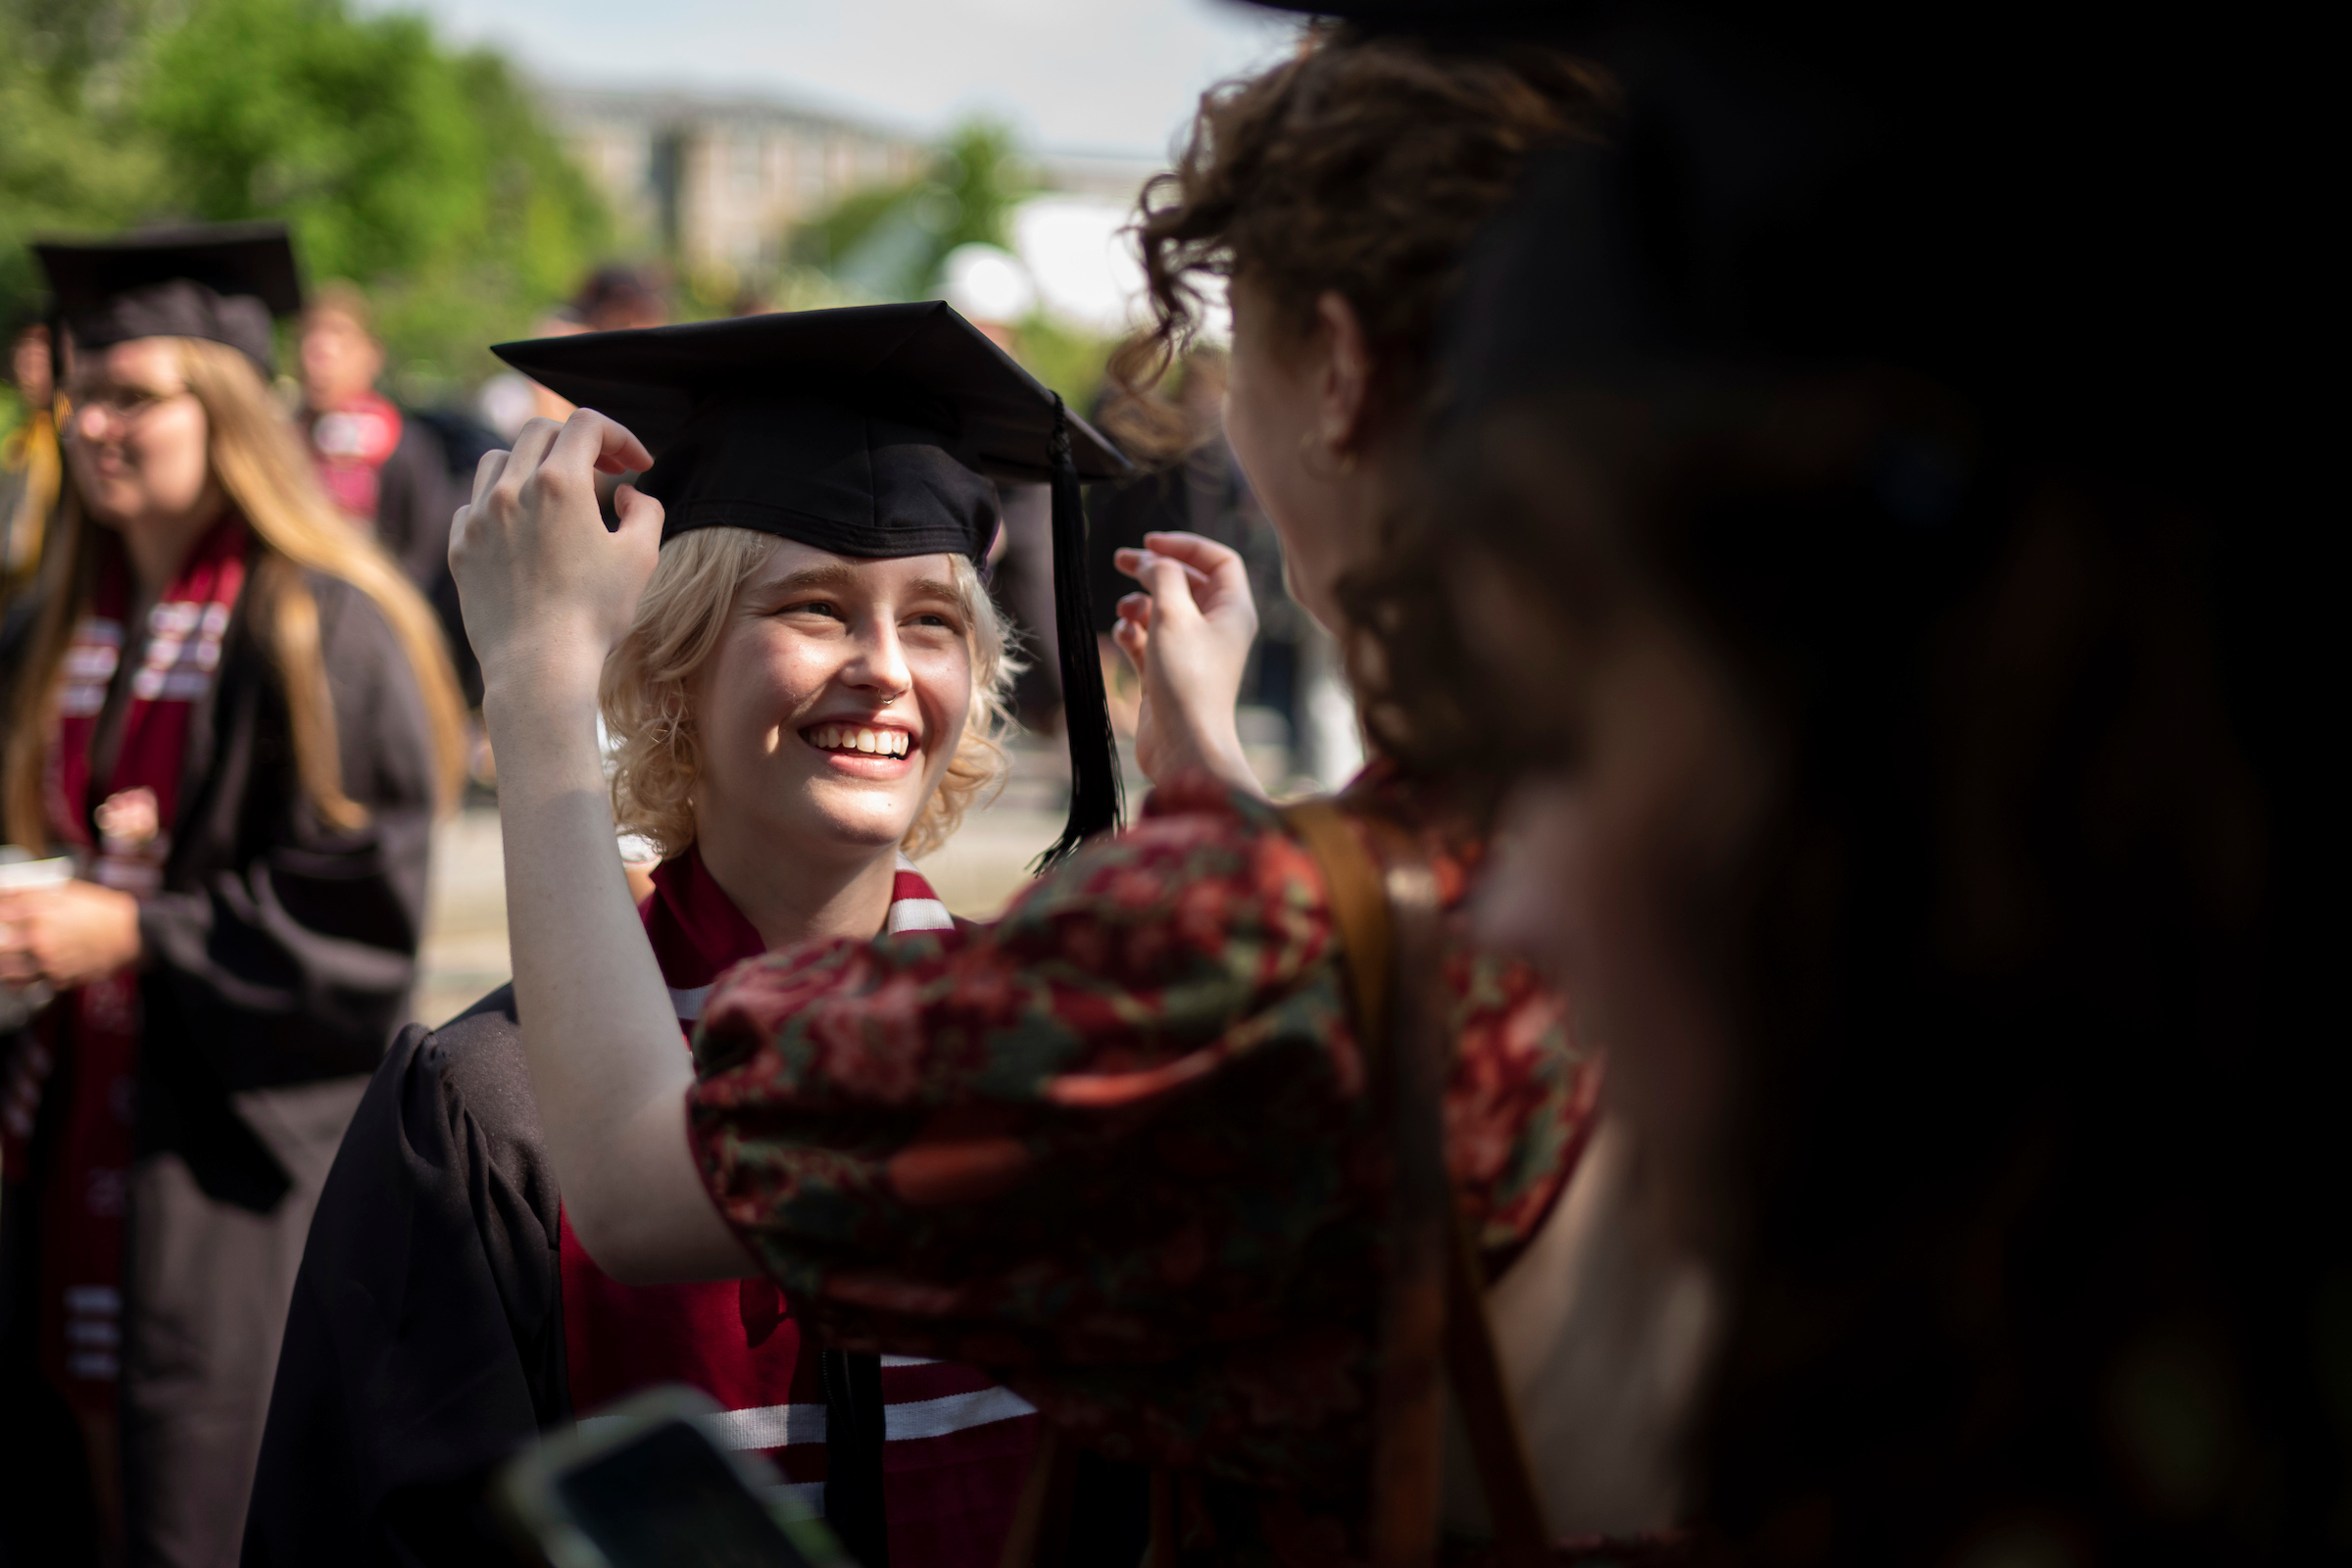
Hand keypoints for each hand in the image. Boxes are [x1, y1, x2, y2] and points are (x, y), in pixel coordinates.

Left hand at [0, 880, 141, 990]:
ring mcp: (48, 962)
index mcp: (40, 913)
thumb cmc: (102, 912)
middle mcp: (40, 940)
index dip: (1, 913)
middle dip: (1, 939)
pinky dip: (22, 979)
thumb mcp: (68, 891)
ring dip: (4, 963)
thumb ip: (32, 890)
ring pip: (7, 970)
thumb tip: (7, 887)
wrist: (131, 936)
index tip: (3, 914)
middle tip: (5, 936)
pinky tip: (25, 969)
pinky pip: (30, 983)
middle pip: (0, 944)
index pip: (1, 912)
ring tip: (8, 957)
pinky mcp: (58, 978)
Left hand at [448, 410, 660, 710]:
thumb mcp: (641, 557)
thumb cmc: (595, 615)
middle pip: (540, 432)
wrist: (539, 667)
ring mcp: (478, 518)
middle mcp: (511, 490)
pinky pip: (473, 505)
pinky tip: (523, 528)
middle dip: (577, 441)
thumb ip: (645, 510)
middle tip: (604, 469)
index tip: (638, 463)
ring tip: (556, 493)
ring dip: (532, 465)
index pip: (588, 424)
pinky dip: (500, 503)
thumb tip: (627, 494)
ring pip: (498, 460)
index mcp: (559, 483)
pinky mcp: (461, 548)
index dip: (620, 435)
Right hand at [1112, 530, 1262, 796]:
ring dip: (1139, 604)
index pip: (1218, 560)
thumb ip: (1163, 576)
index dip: (1186, 545)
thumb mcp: (1173, 615)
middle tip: (1121, 560)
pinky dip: (1133, 634)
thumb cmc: (1187, 681)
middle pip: (1187, 582)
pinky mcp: (1168, 674)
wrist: (1184, 747)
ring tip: (1125, 612)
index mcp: (1233, 611)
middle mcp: (1217, 629)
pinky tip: (1124, 637)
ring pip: (1163, 611)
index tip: (1151, 543)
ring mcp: (1192, 652)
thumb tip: (1152, 562)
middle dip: (1153, 570)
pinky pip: (1149, 641)